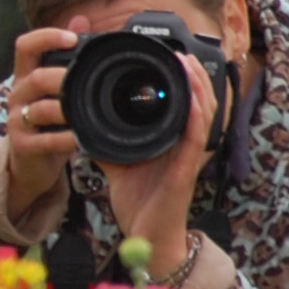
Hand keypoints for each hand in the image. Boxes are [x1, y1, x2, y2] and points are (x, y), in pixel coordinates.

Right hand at [0, 18, 86, 213]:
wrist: (29, 161)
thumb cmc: (47, 119)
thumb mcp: (54, 86)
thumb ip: (66, 53)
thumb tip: (81, 18)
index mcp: (26, 75)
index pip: (25, 46)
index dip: (46, 37)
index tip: (72, 38)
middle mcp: (18, 94)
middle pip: (35, 77)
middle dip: (62, 77)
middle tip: (85, 81)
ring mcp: (18, 121)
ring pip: (40, 109)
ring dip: (66, 110)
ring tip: (86, 112)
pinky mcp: (23, 146)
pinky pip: (45, 140)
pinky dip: (66, 139)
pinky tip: (80, 138)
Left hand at [98, 50, 217, 264]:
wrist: (146, 236)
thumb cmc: (139, 201)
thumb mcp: (119, 162)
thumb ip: (108, 141)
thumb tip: (85, 122)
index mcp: (173, 140)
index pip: (185, 103)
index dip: (184, 79)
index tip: (173, 56)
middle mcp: (185, 145)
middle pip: (200, 102)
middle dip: (194, 75)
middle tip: (183, 52)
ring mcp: (189, 157)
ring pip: (203, 115)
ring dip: (198, 87)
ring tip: (188, 64)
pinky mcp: (186, 171)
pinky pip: (194, 139)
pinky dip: (194, 117)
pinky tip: (192, 100)